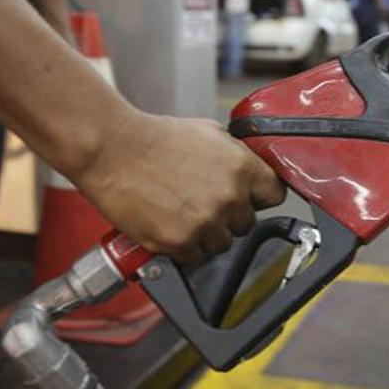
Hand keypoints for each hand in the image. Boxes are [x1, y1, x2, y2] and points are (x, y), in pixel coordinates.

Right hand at [72, 111, 285, 262]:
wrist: (113, 150)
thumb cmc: (154, 139)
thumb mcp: (208, 132)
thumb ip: (235, 154)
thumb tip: (248, 168)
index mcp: (242, 167)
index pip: (275, 196)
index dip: (259, 197)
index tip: (249, 199)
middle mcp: (229, 197)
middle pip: (247, 224)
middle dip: (228, 216)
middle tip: (202, 203)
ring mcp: (206, 222)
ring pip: (221, 244)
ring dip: (205, 234)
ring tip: (182, 214)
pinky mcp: (180, 242)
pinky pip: (193, 256)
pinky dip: (182, 247)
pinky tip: (168, 225)